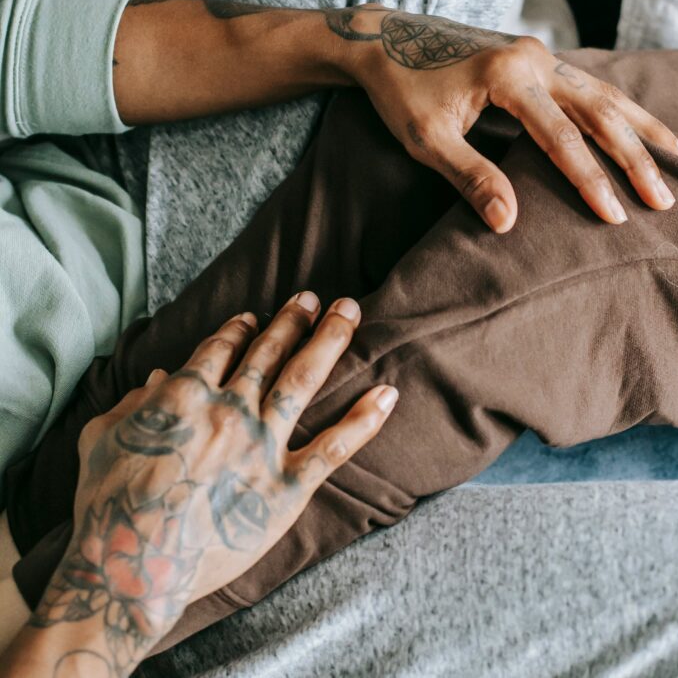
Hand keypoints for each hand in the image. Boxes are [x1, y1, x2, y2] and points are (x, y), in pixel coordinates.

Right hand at [4, 293, 395, 676]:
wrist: (133, 568)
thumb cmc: (107, 509)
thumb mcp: (100, 442)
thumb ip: (129, 406)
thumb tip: (155, 378)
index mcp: (184, 396)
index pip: (221, 350)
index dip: (241, 330)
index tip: (255, 317)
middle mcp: (229, 411)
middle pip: (268, 353)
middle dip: (294, 320)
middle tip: (315, 298)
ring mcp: (262, 446)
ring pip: (304, 380)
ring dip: (329, 340)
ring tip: (350, 311)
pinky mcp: (287, 487)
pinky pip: (335, 447)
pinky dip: (364, 418)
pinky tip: (388, 393)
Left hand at [333, 6, 677, 231]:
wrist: (383, 39)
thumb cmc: (400, 91)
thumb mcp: (426, 140)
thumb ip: (470, 177)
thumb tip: (509, 224)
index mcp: (508, 74)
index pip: (563, 138)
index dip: (591, 180)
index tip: (617, 217)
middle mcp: (535, 58)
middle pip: (601, 112)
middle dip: (637, 159)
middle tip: (667, 201)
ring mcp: (541, 55)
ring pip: (607, 95)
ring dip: (645, 130)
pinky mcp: (540, 60)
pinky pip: (594, 89)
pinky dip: (624, 114)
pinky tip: (644, 133)